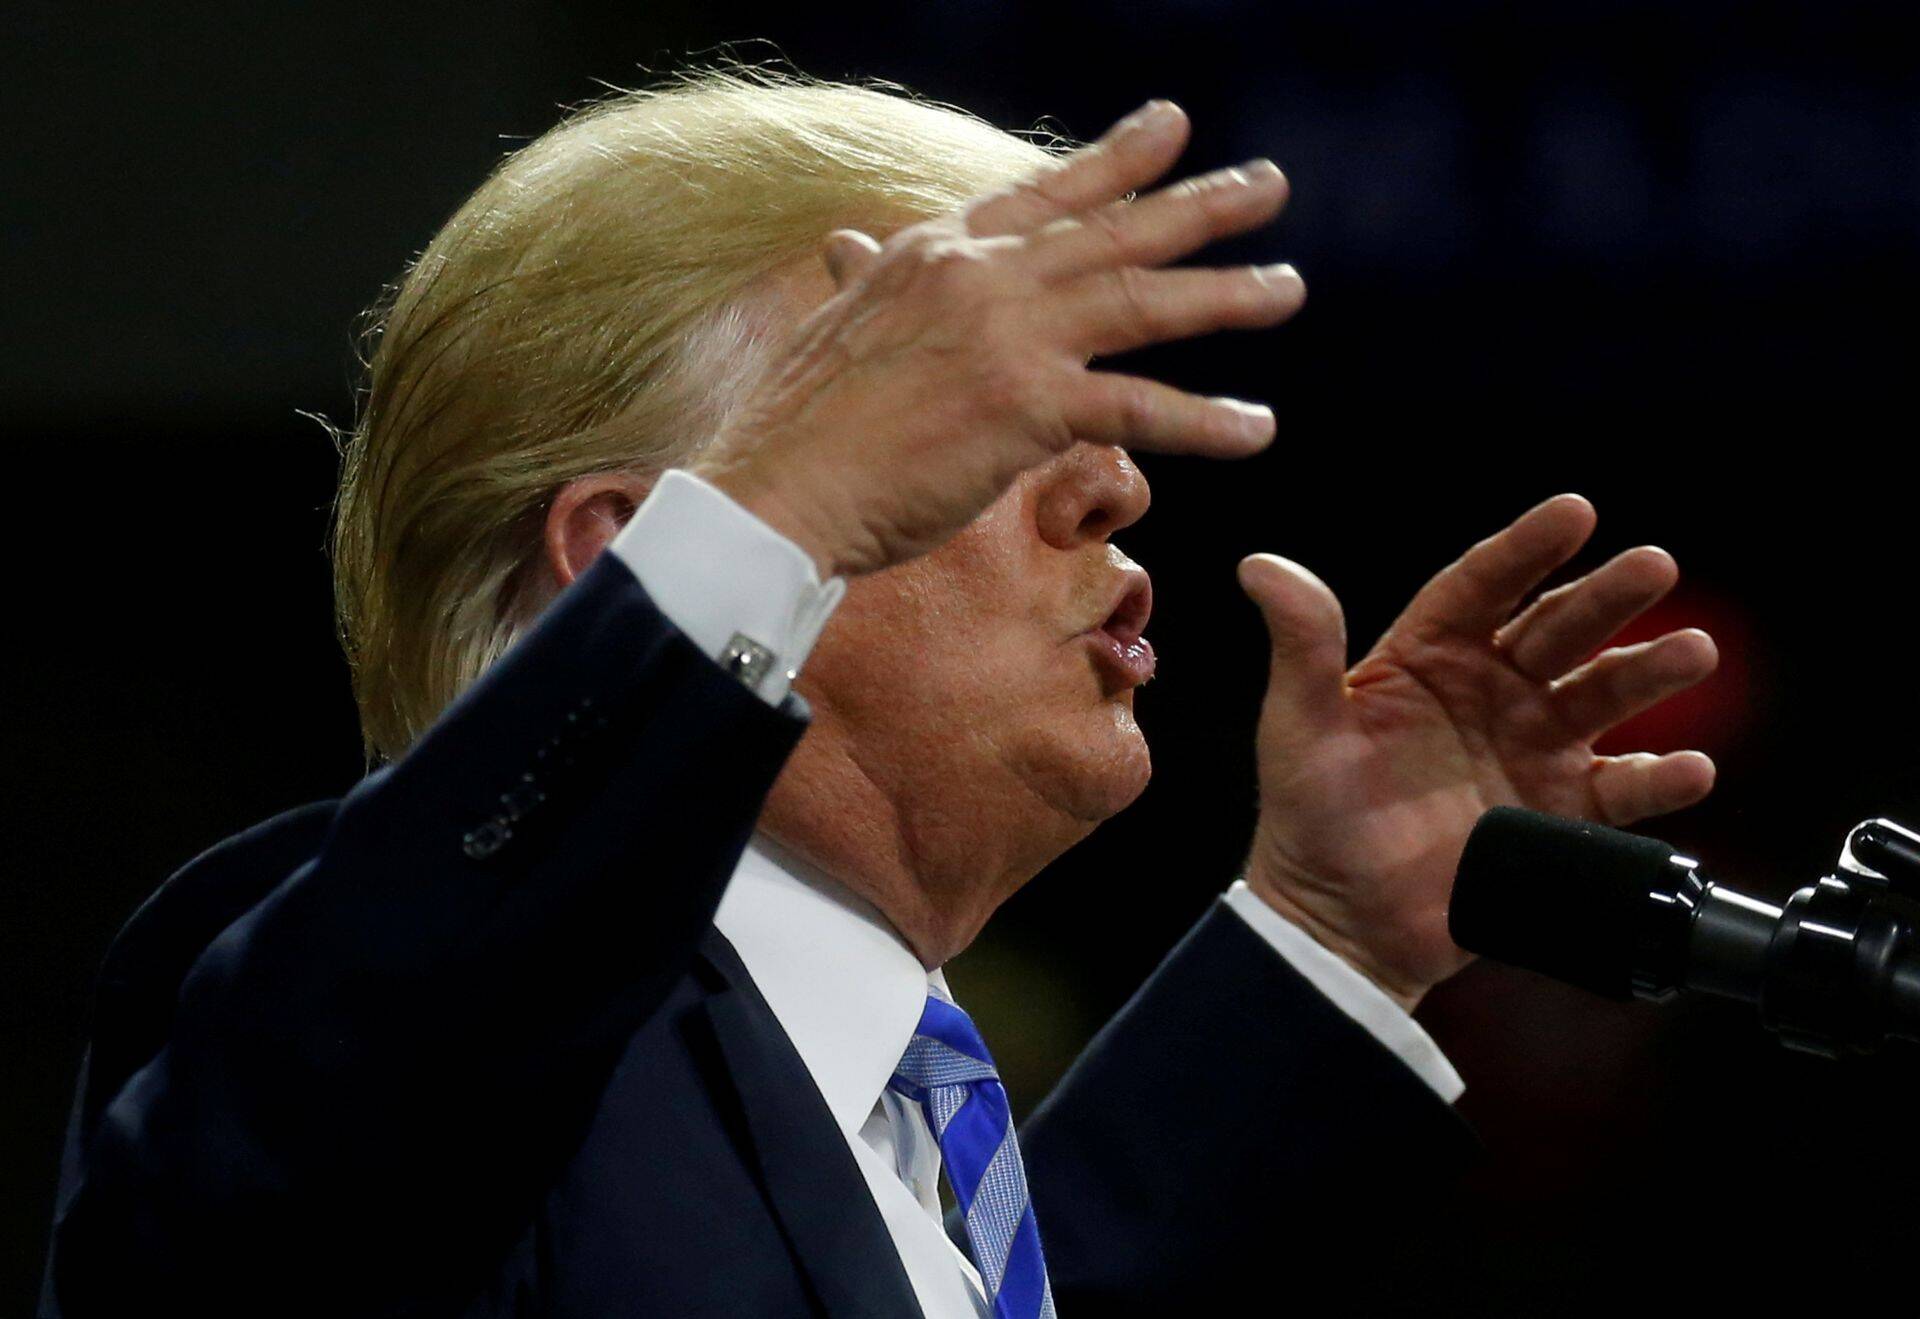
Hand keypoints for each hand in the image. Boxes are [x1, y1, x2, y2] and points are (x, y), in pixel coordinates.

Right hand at [689, 100, 1307, 577]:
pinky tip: (1257, 428)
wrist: (777, 485)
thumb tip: (845, 245)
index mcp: (938, 249)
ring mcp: (1011, 335)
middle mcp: (983, 274)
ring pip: (1142, 304)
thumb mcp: (837, 324)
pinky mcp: (1030, 407)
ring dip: (1225, 295)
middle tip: (1269, 186)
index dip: (1116, 159)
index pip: (1045, 192)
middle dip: (1200, 207)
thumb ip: (863, 278)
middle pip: (1114, 231)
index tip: (1173, 126)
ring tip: (1288, 288)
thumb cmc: (799, 422)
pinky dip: (1205, 421)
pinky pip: (1140, 408)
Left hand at [1239, 495, 1717, 1009]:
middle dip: (1605, 597)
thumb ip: (1301, 644)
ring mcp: (1531, 749)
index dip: (1526, 548)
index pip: (1483, 586)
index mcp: (1428, 656)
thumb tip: (1260, 566)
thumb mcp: (1297, 724)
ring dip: (1649, 672)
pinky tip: (1690, 767)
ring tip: (1693, 651)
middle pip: (1556, 630)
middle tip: (1654, 564)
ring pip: (1601, 696)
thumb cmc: (1310, 815)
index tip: (1574, 512)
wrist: (1340, 921)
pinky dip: (1659, 779)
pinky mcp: (1560, 814)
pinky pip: (1620, 790)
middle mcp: (1490, 692)